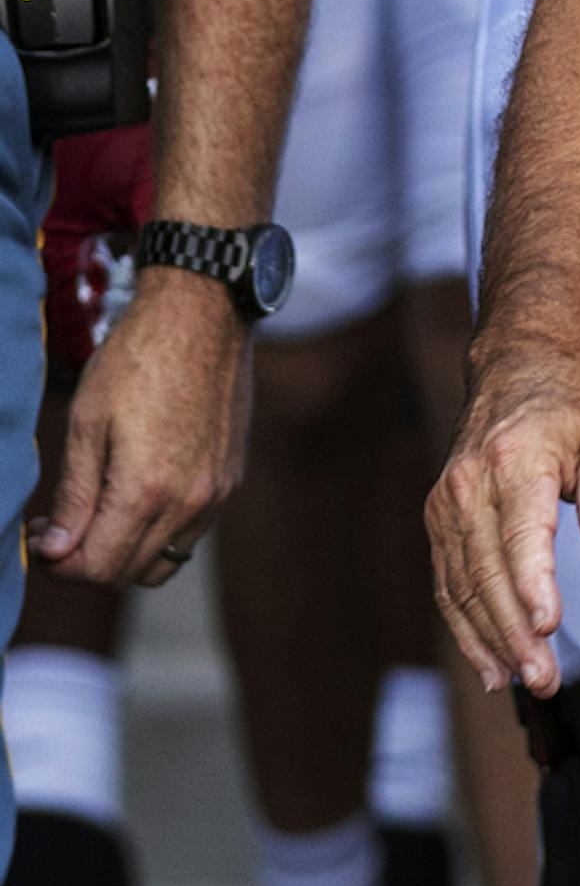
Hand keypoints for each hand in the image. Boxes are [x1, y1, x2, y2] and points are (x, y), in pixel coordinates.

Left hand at [30, 267, 248, 588]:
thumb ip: (74, 494)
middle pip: (128, 572)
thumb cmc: (138, 356)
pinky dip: (159, 533)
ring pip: (162, 563)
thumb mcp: (87, 421)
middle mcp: (189, 502)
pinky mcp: (230, 480)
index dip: (60, 564)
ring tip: (98, 513)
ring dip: (124, 553)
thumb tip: (57, 551)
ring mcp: (215, 494)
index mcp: (147, 489)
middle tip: (59, 525)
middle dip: (87, 559)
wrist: (203, 313)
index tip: (42, 537)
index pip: (98, 567)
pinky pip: (190, 534)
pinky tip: (137, 495)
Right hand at [427, 340, 579, 697]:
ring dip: (491, 640)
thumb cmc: (568, 410)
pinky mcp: (438, 522)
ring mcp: (446, 504)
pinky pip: (448, 584)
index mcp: (515, 459)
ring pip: (463, 587)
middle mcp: (470, 484)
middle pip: (487, 571)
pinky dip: (466, 628)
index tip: (548, 627)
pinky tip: (491, 665)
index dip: (532, 584)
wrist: (517, 372)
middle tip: (545, 678)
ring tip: (524, 681)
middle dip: (515, 632)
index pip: (521, 532)